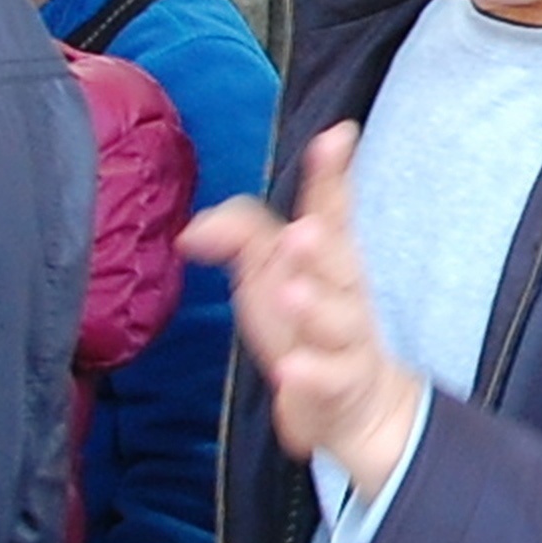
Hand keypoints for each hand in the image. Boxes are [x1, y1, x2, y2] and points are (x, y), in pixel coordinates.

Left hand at [181, 123, 431, 502]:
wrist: (351, 405)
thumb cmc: (304, 324)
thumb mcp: (267, 273)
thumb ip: (237, 235)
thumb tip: (190, 229)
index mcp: (329, 257)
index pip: (334, 210)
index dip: (333, 175)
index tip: (337, 137)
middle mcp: (345, 292)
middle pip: (341, 263)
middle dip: (322, 246)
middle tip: (301, 230)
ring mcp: (347, 341)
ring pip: (339, 320)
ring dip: (315, 306)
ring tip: (291, 293)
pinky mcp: (340, 386)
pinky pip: (330, 380)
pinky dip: (312, 374)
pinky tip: (292, 369)